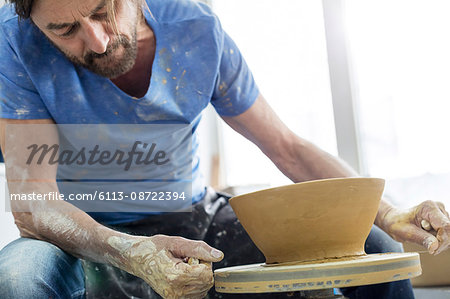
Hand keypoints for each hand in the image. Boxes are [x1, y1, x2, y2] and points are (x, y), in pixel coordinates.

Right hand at [108, 234, 223, 297]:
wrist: (137, 258)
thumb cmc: (154, 248)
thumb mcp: (176, 242)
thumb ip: (199, 249)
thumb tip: (219, 256)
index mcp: (175, 275)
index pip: (206, 274)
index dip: (204, 261)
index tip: (192, 255)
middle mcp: (174, 290)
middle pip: (207, 282)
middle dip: (202, 268)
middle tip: (187, 260)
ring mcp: (174, 297)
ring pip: (203, 290)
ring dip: (199, 276)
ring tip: (183, 267)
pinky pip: (196, 294)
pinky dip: (195, 284)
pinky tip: (183, 274)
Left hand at [381, 200, 449, 254]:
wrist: (395, 220)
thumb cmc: (398, 224)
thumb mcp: (407, 233)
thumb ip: (422, 239)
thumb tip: (435, 247)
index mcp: (429, 207)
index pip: (446, 226)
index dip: (443, 240)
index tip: (433, 250)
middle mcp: (438, 208)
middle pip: (449, 231)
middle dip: (441, 243)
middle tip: (428, 247)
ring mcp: (442, 213)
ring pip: (449, 234)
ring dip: (439, 242)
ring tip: (424, 238)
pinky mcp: (443, 219)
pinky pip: (447, 235)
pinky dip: (439, 240)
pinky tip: (428, 237)